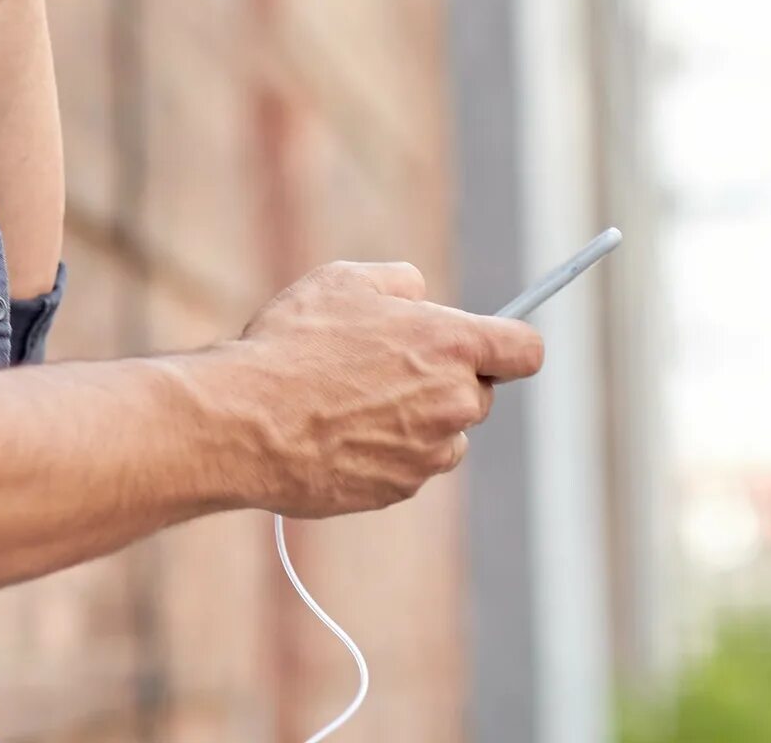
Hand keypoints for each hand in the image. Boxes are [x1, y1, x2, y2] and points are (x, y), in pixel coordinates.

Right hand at [225, 261, 544, 517]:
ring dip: (414, 420)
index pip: (525, 350)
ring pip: (444, 433)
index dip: (509, 344)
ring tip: (347, 402)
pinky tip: (332, 432)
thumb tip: (420, 294)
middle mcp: (454, 402)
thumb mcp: (341, 282)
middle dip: (442, 380)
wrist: (245, 421)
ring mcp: (430, 451)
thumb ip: (399, 282)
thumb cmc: (291, 344)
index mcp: (449, 344)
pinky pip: (408, 466)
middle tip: (381, 367)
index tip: (490, 345)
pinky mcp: (402, 488)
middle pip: (479, 393)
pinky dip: (382, 451)